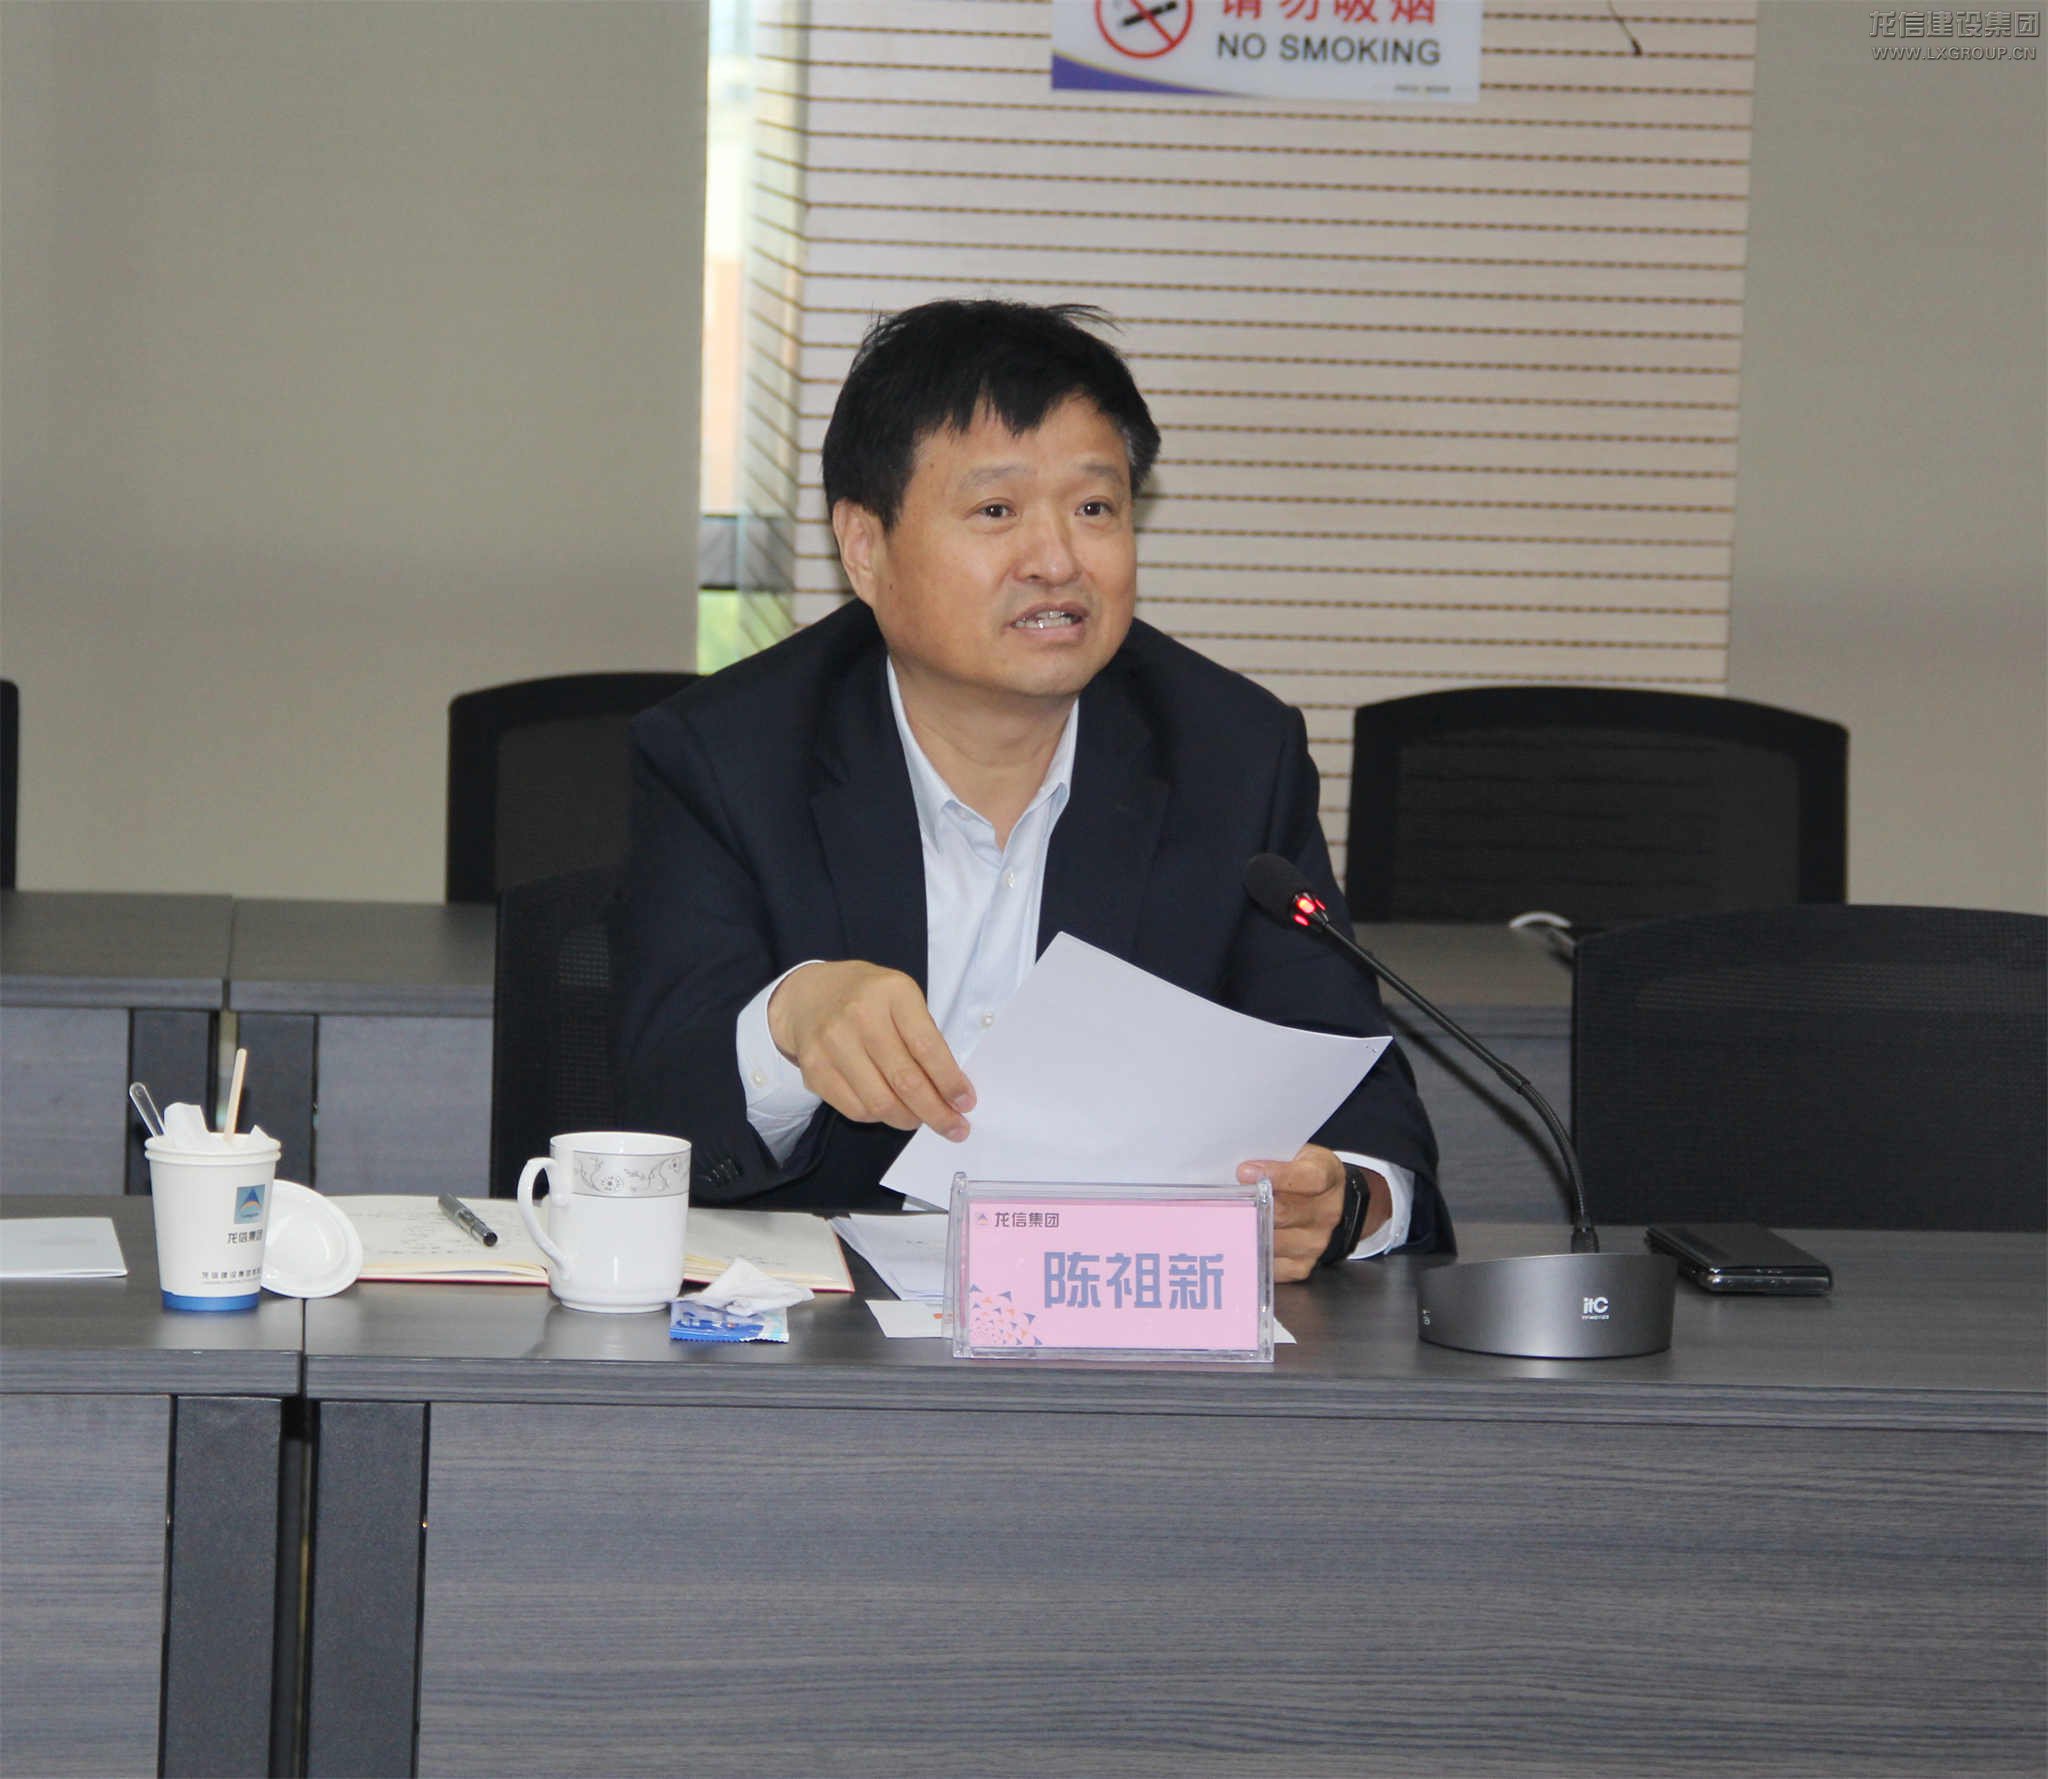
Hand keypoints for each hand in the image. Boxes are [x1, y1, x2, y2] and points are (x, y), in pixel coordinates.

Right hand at [767, 960, 974, 1139]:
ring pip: (880, 1102)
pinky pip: (855, 1109)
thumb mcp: (903, 998)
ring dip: (908, 1119)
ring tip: (919, 1118)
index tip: (966, 1103)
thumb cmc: (869, 997)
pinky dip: (878, 1118)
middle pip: (905, 1080)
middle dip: (936, 1113)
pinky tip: (888, 1109)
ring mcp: (833, 1043)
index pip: (927, 1047)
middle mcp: (861, 1016)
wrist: (810, 993)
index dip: (949, 1082)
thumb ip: (924, 1036)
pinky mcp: (814, 1068)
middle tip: (955, 1129)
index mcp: (893, 993)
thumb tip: (949, 1091)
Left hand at [1236, 1144, 1383, 1282]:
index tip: (1244, 1171)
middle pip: (1282, 1213)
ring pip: (1272, 1241)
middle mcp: (1326, 1212)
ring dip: (1246, 1232)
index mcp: (1327, 1175)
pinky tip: (1238, 1243)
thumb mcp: (1294, 1152)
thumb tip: (1239, 1172)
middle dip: (1250, 1206)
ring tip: (1223, 1222)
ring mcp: (1315, 1242)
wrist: (1325, 1200)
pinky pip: (1271, 1266)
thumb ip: (1271, 1157)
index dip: (1276, 1176)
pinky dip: (1252, 1256)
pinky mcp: (1302, 1265)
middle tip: (1221, 1200)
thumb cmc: (1300, 1171)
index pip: (1309, 1178)